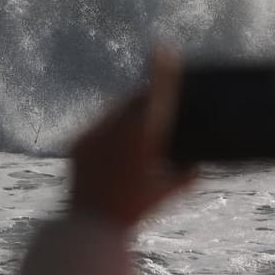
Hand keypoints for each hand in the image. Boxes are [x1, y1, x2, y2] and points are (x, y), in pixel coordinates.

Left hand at [69, 49, 196, 227]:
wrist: (89, 226)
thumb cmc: (135, 211)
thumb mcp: (168, 193)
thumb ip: (188, 175)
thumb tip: (198, 164)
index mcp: (140, 136)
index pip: (155, 95)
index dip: (161, 70)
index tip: (164, 48)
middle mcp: (114, 129)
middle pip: (133, 101)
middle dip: (145, 99)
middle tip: (156, 101)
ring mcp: (92, 134)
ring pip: (113, 113)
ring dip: (126, 117)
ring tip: (136, 131)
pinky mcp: (76, 143)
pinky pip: (96, 128)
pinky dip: (108, 133)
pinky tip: (115, 147)